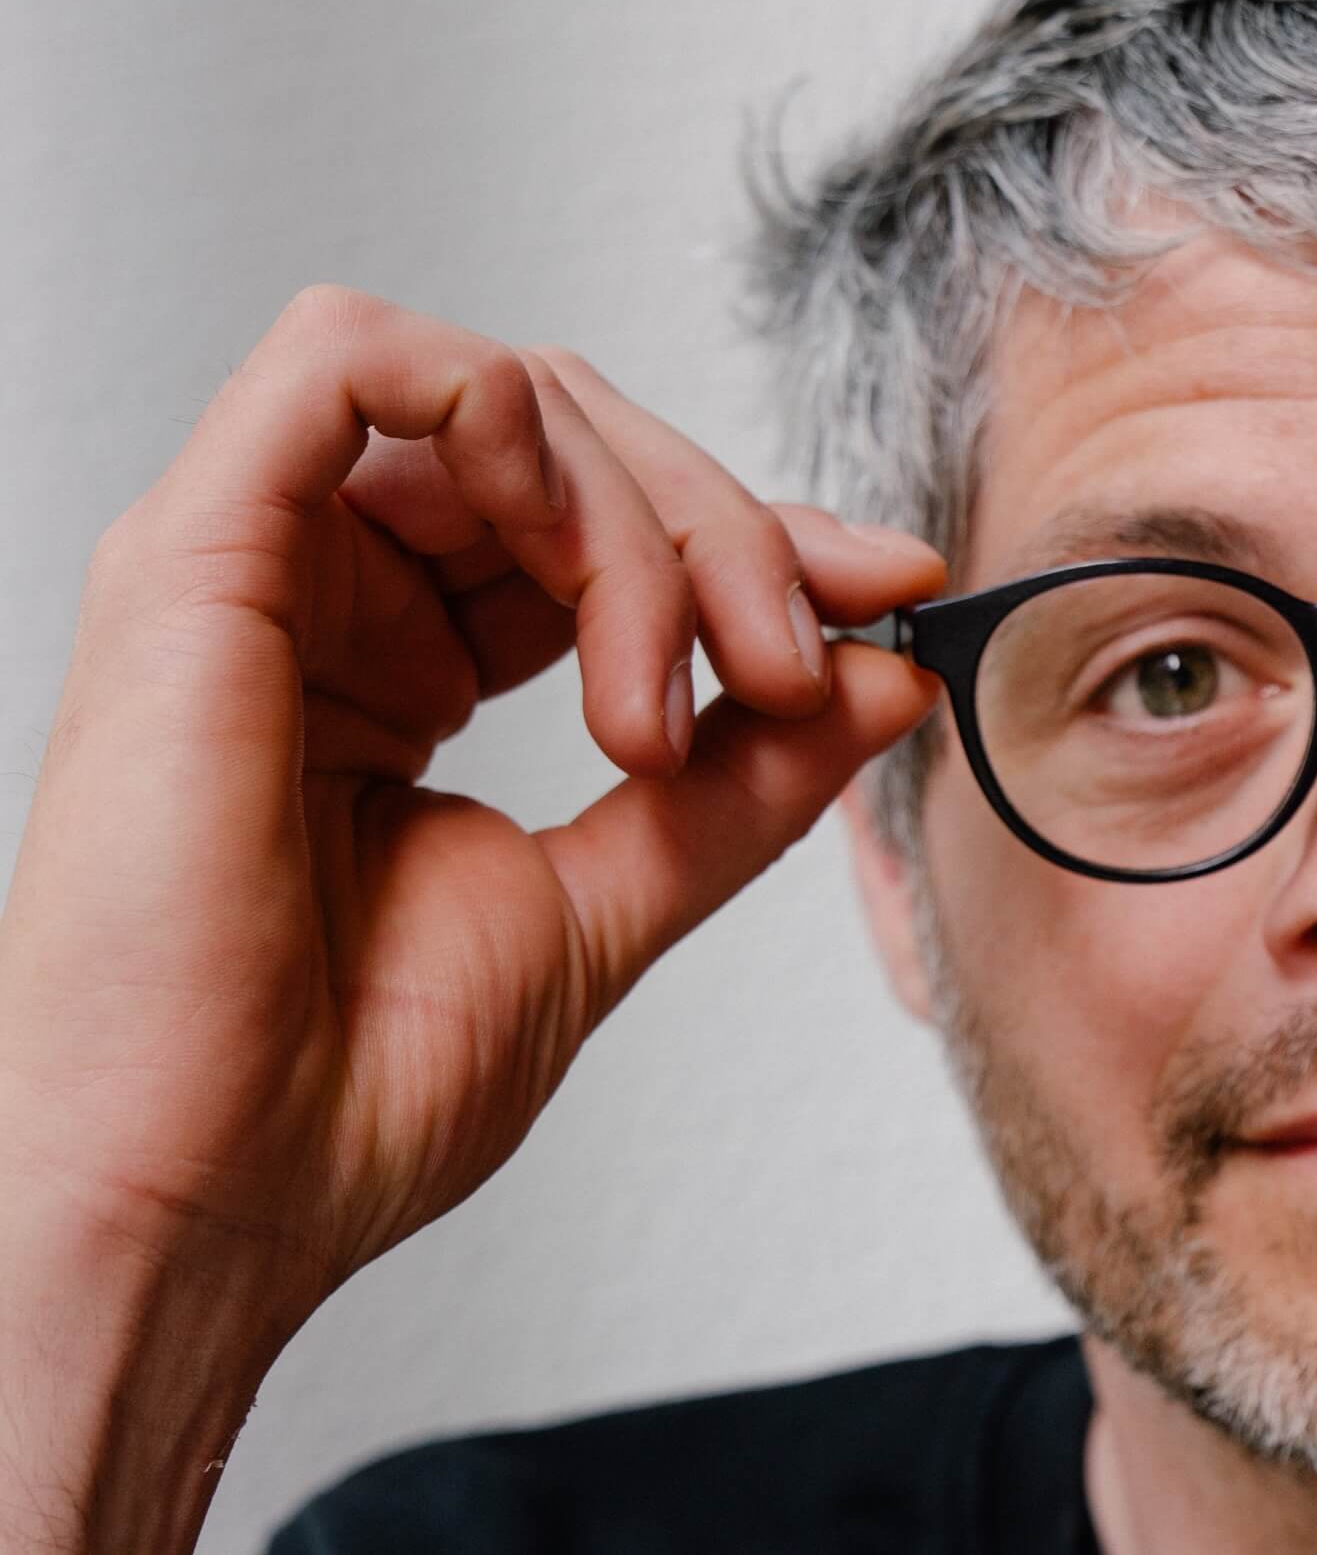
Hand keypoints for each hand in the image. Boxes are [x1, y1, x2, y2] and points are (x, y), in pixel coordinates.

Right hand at [0, 289, 937, 1554]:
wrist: (212, 1195)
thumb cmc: (343, 1098)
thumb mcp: (608, 902)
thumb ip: (740, 781)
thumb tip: (880, 670)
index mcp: (396, 670)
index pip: (593, 524)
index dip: (754, 539)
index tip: (888, 596)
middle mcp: (320, 599)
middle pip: (560, 440)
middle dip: (717, 532)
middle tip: (786, 670)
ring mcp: (249, 566)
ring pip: (488, 398)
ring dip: (634, 513)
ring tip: (668, 701)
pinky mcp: (191, 549)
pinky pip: (344, 359)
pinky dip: (490, 405)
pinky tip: (566, 519)